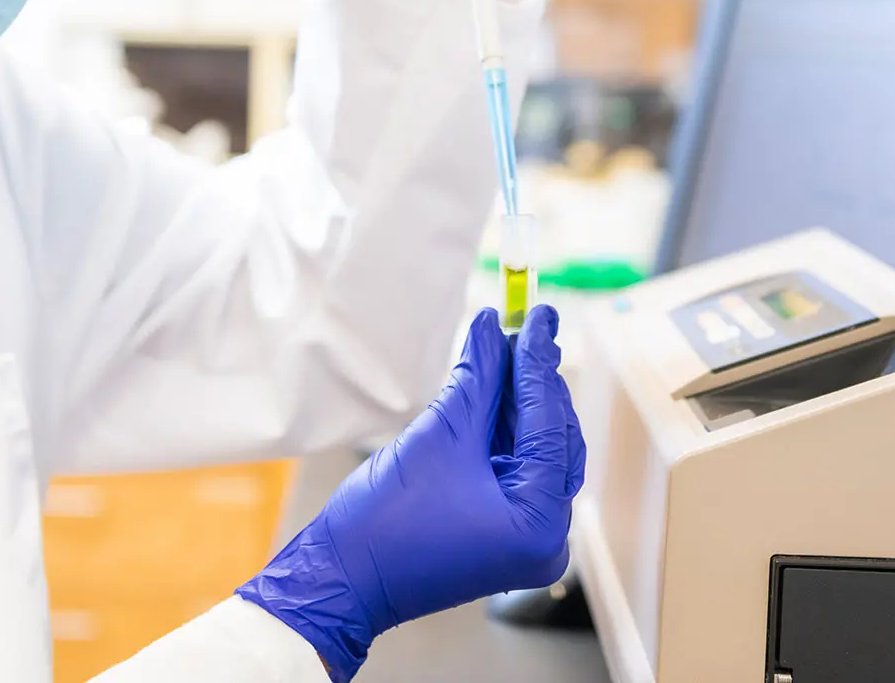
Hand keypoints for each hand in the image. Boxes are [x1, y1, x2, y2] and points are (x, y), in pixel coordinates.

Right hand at [238, 306, 584, 680]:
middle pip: (553, 438)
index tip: (538, 315)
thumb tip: (494, 325)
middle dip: (536, 379)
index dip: (539, 361)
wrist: (340, 578)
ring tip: (511, 344)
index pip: (549, 424)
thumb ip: (478, 376)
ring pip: (536, 451)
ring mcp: (526, 539)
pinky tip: (496, 384)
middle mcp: (547, 538)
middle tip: (529, 323)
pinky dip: (506, 430)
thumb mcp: (441, 435)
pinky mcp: (503, 533)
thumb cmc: (385, 520)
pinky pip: (516, 470)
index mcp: (540, 523)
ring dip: (520, 400)